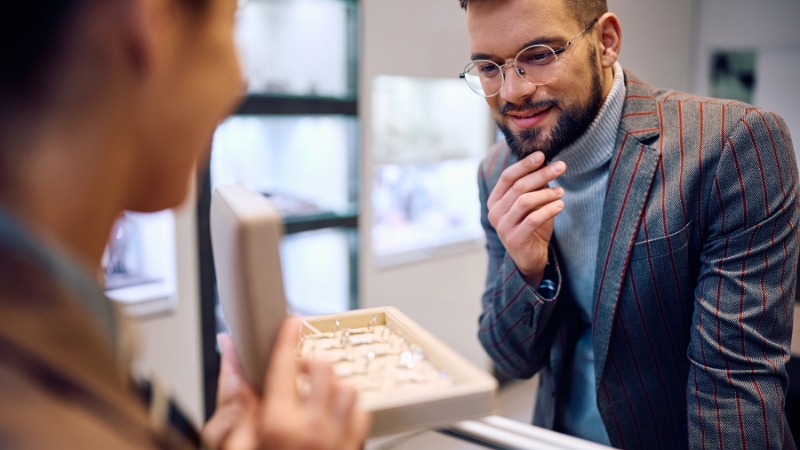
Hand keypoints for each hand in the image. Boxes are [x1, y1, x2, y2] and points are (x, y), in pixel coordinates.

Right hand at [202, 318, 370, 449]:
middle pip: (323, 368)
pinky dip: (350, 409)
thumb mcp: (232, 448)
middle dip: (308, 365)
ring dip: (332, 387)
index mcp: (278, 426)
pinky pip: (363, 413)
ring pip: (349, 387)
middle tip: (295, 374)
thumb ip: (232, 404)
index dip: (287, 337)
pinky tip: (332, 418)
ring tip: (314, 399)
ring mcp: (339, 441)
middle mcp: (314, 430)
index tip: (291, 323)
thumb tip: (229, 362)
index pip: (286, 364)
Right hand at [487, 151, 565, 285]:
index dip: (524, 164)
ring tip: (561, 192)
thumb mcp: (532, 203)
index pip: (507, 176)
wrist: (530, 257)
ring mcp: (503, 226)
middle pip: (518, 186)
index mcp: (495, 200)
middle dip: (541, 174)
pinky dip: (549, 209)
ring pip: (525, 201)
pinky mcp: (514, 239)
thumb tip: (545, 162)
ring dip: (546, 193)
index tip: (542, 155)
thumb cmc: (531, 226)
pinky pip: (533, 219)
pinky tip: (560, 205)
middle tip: (561, 167)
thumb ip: (534, 186)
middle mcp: (494, 212)